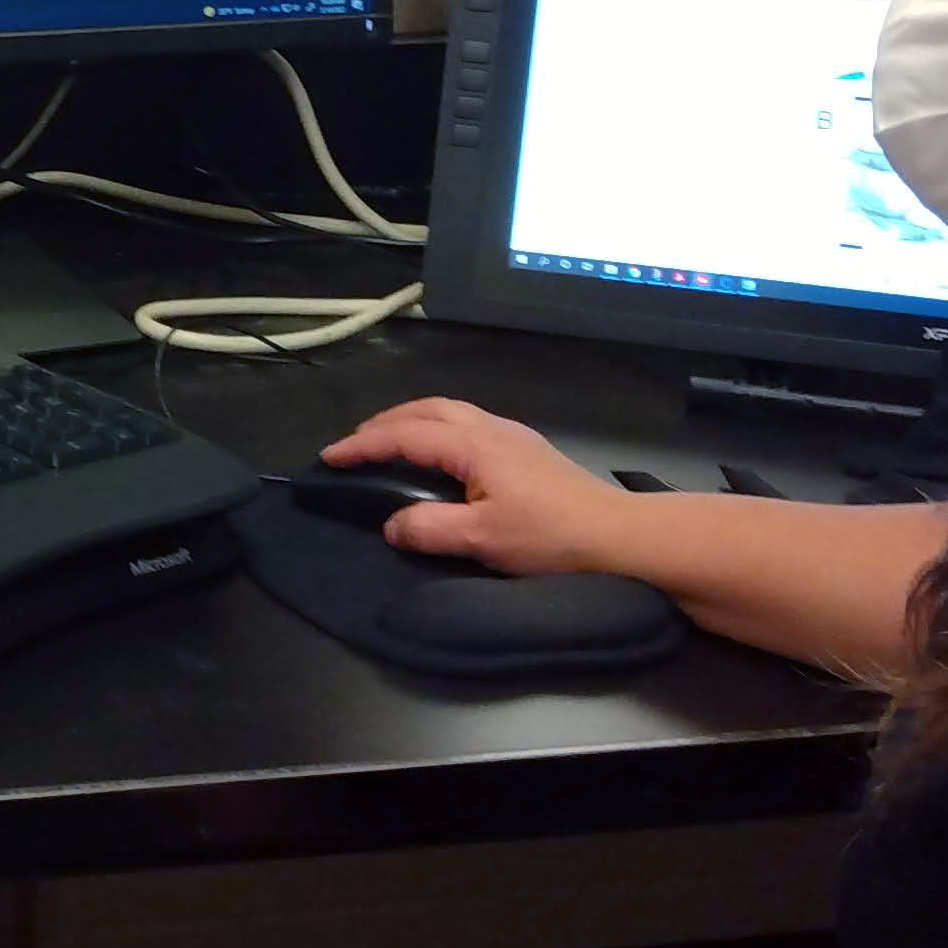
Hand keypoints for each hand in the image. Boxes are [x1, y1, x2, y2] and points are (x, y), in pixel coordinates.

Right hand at [319, 398, 631, 575]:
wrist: (620, 537)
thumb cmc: (550, 538)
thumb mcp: (482, 540)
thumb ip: (429, 529)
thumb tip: (391, 524)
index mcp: (474, 444)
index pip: (405, 435)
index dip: (363, 445)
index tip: (328, 457)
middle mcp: (492, 428)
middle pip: (427, 408)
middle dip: (385, 422)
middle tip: (355, 445)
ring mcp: (513, 436)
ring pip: (451, 413)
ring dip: (413, 422)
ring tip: (389, 446)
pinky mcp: (528, 451)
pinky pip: (468, 425)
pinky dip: (437, 431)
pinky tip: (438, 458)